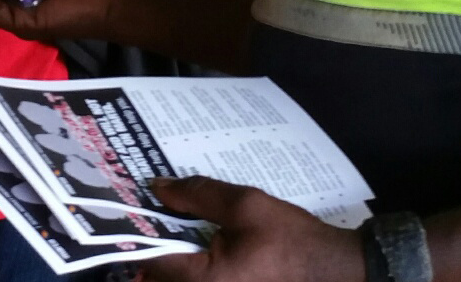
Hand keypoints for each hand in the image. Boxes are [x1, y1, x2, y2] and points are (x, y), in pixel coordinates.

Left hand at [137, 177, 365, 281]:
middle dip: (153, 244)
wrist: (329, 268)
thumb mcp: (244, 205)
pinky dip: (188, 261)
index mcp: (203, 281)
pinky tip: (194, 238)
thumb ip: (198, 195)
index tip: (131, 206)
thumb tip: (158, 188)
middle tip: (153, 212)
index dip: (139, 231)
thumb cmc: (290, 239)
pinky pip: (194, 279)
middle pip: (157, 275)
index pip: (151, 260)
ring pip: (174, 278)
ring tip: (173, 222)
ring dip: (170, 253)